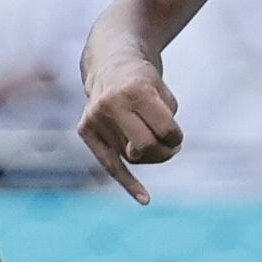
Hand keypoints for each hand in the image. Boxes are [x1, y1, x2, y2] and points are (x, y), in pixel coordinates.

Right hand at [77, 61, 183, 204]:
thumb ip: (164, 121)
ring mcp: (95, 117)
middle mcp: (111, 104)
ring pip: (131, 156)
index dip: (176, 137)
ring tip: (150, 140)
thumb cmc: (143, 81)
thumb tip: (153, 153)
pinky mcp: (85, 129)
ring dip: (148, 154)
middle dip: (163, 152)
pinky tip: (144, 199)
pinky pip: (110, 165)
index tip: (176, 136)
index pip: (165, 130)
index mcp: (135, 90)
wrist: (109, 63)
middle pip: (146, 147)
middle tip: (171, 148)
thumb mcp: (162, 92)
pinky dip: (128, 182)